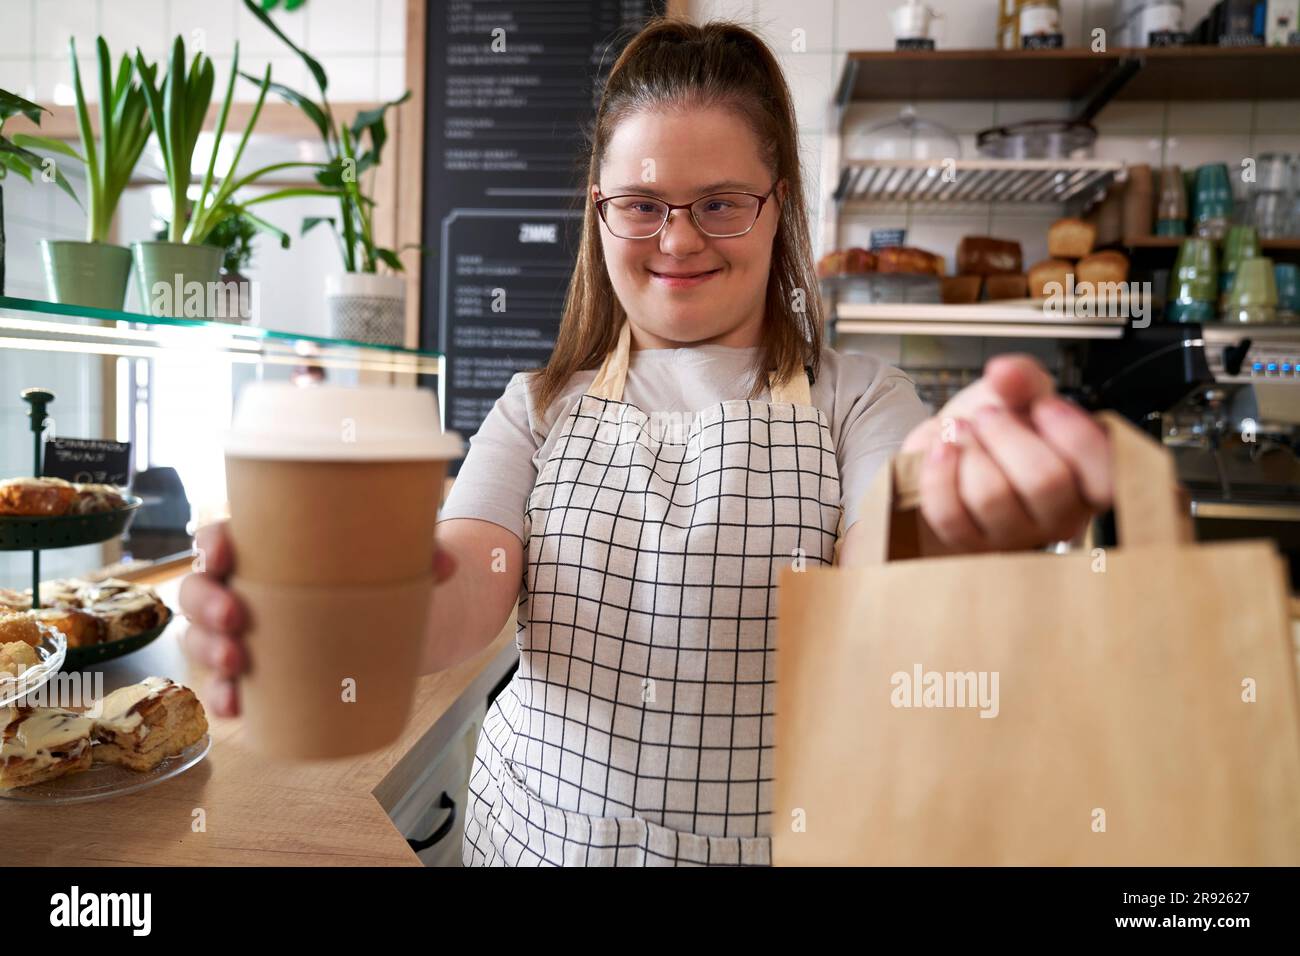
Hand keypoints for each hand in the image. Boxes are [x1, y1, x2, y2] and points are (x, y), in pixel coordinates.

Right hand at [178, 522, 458, 716]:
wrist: (400, 623)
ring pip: (202, 639)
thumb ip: (421, 553)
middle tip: (236, 618)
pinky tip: (236, 708)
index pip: (221, 537)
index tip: (223, 554)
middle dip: (207, 605)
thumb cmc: (381, 576)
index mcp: (267, 549)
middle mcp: (246, 588)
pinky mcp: (263, 673)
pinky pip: (228, 687)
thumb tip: (445, 563)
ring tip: (237, 665)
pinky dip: (225, 698)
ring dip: (209, 652)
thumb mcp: (401, 559)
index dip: (211, 544)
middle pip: (200, 591)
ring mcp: (248, 633)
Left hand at [900, 354, 1112, 552]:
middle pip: (1044, 481)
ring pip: (992, 497)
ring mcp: (1014, 535)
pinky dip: (938, 473)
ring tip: (963, 431)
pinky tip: (941, 450)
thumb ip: (1022, 378)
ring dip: (969, 449)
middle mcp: (1059, 515)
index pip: (1107, 477)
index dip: (1072, 434)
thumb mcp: (1019, 392)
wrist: (948, 446)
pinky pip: (950, 514)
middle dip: (1006, 433)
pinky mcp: (968, 543)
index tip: (1043, 406)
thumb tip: (1007, 373)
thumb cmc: (994, 425)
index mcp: (1089, 480)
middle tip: (988, 415)